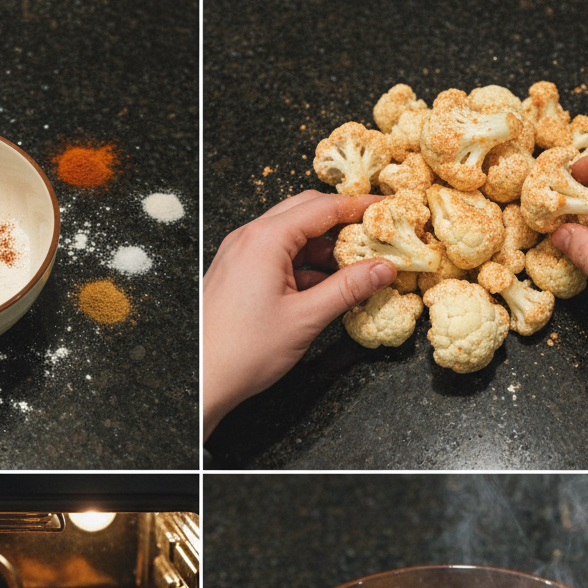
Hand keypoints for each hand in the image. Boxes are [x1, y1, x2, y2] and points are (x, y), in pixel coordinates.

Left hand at [203, 189, 395, 439]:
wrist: (202, 380)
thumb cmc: (244, 352)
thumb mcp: (306, 318)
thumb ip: (348, 288)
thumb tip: (383, 269)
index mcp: (265, 240)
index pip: (322, 207)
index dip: (358, 206)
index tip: (384, 211)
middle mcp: (249, 239)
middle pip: (305, 213)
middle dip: (341, 223)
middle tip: (373, 238)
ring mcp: (240, 255)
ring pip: (291, 236)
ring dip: (323, 248)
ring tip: (354, 269)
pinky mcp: (238, 274)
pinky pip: (276, 257)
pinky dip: (303, 265)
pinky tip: (325, 287)